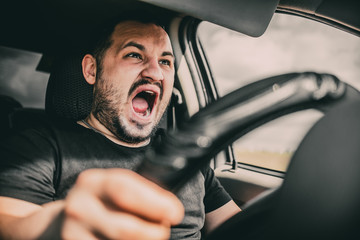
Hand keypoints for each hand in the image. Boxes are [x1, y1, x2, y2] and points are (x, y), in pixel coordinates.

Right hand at [61, 168, 183, 239]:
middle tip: (163, 230)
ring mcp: (73, 234)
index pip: (125, 190)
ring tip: (149, 236)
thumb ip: (138, 192)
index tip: (176, 212)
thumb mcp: (112, 188)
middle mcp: (79, 207)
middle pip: (126, 229)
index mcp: (92, 182)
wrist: (59, 224)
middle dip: (155, 233)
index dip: (155, 203)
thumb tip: (171, 209)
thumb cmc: (100, 204)